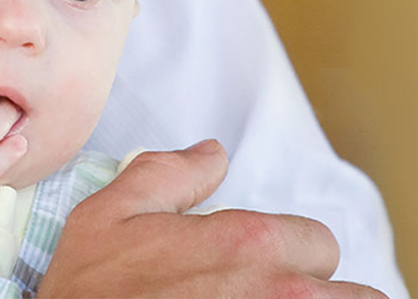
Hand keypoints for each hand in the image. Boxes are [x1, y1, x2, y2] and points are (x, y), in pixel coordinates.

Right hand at [38, 140, 386, 298]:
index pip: (316, 241)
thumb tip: (210, 152)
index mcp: (245, 243)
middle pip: (348, 292)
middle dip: (309, 289)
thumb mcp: (108, 215)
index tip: (254, 266)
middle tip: (262, 294)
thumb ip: (166, 173)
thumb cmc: (89, 292)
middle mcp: (277, 292)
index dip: (286, 250)